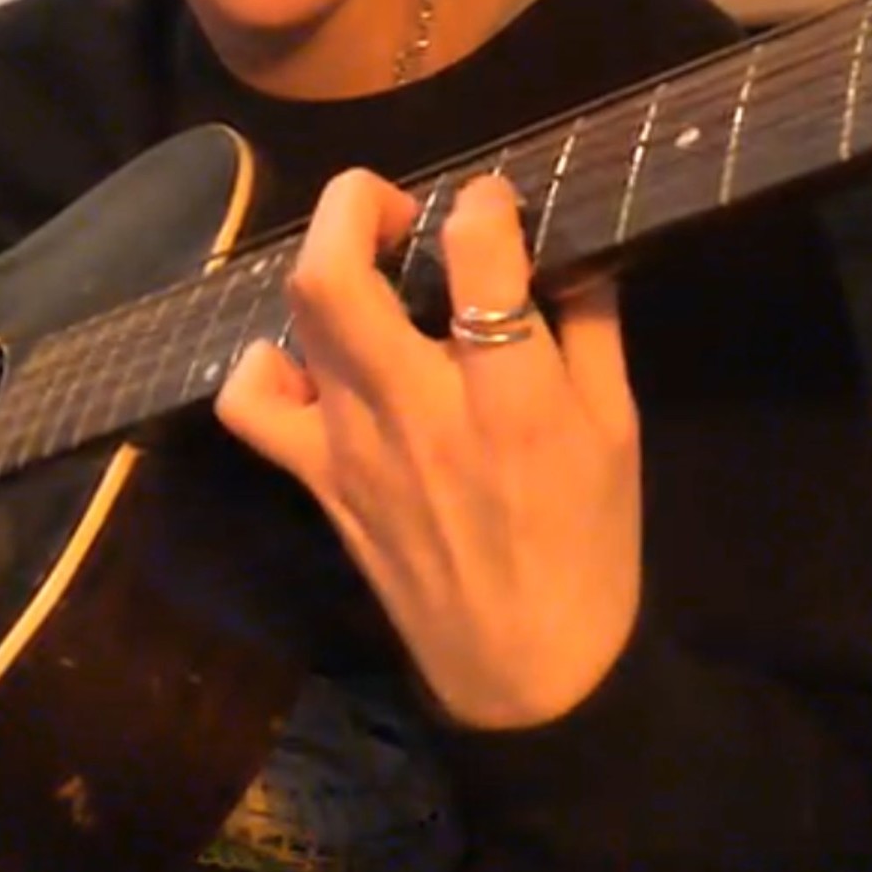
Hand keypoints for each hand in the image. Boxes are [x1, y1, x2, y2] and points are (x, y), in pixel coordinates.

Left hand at [215, 169, 641, 729]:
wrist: (527, 670)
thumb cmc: (589, 544)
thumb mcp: (618, 428)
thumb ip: (590, 328)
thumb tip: (564, 246)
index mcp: (514, 396)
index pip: (475, 254)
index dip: (482, 202)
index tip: (493, 207)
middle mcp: (420, 408)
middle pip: (335, 274)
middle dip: (353, 204)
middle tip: (399, 214)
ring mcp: (353, 444)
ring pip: (297, 320)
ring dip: (326, 266)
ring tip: (367, 277)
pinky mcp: (318, 479)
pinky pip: (253, 406)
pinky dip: (265, 365)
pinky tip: (311, 363)